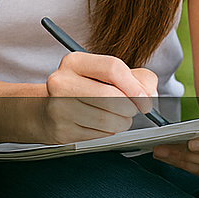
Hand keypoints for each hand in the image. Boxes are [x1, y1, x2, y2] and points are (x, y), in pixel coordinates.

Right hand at [37, 52, 158, 143]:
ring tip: (116, 117)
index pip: (112, 68)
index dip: (135, 86)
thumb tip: (149, 94)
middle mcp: (62, 82)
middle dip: (130, 108)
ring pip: (108, 120)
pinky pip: (99, 135)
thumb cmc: (86, 90)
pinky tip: (101, 125)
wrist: (49, 110)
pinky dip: (108, 132)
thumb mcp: (110, 75)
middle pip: (112, 97)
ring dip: (122, 122)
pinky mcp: (62, 129)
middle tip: (130, 109)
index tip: (145, 99)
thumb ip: (139, 78)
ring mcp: (59, 107)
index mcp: (74, 62)